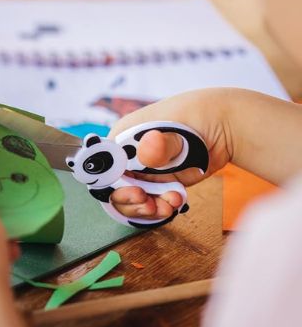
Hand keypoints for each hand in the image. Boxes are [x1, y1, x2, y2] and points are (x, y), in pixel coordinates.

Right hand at [109, 88, 233, 219]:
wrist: (223, 127)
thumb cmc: (196, 118)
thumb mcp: (179, 131)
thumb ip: (162, 144)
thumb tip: (147, 149)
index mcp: (123, 138)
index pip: (104, 166)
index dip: (113, 184)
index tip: (134, 192)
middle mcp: (128, 157)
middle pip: (114, 187)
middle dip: (130, 201)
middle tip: (149, 204)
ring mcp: (143, 171)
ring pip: (132, 198)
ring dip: (147, 207)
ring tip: (168, 206)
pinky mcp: (157, 184)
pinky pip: (150, 201)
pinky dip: (160, 207)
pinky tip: (176, 202)